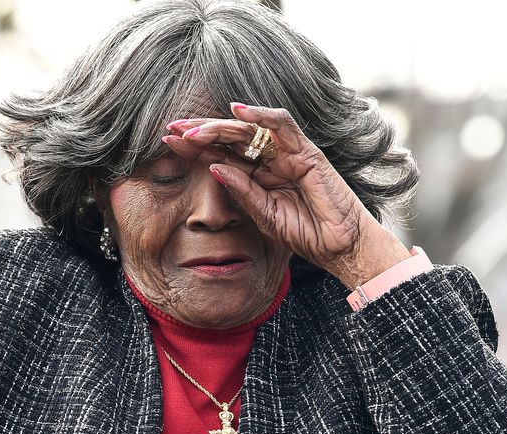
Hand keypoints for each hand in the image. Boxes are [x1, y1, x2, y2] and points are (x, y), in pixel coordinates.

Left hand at [164, 103, 410, 288]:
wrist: (339, 247)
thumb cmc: (306, 233)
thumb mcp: (263, 215)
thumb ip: (240, 192)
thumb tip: (213, 168)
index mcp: (257, 174)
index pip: (221, 153)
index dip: (195, 147)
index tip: (167, 143)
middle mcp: (270, 159)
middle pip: (231, 136)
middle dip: (201, 130)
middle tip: (173, 128)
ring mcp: (288, 152)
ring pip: (250, 128)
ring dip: (221, 125)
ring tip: (195, 128)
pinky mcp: (306, 151)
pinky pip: (282, 124)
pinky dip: (260, 115)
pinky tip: (236, 112)